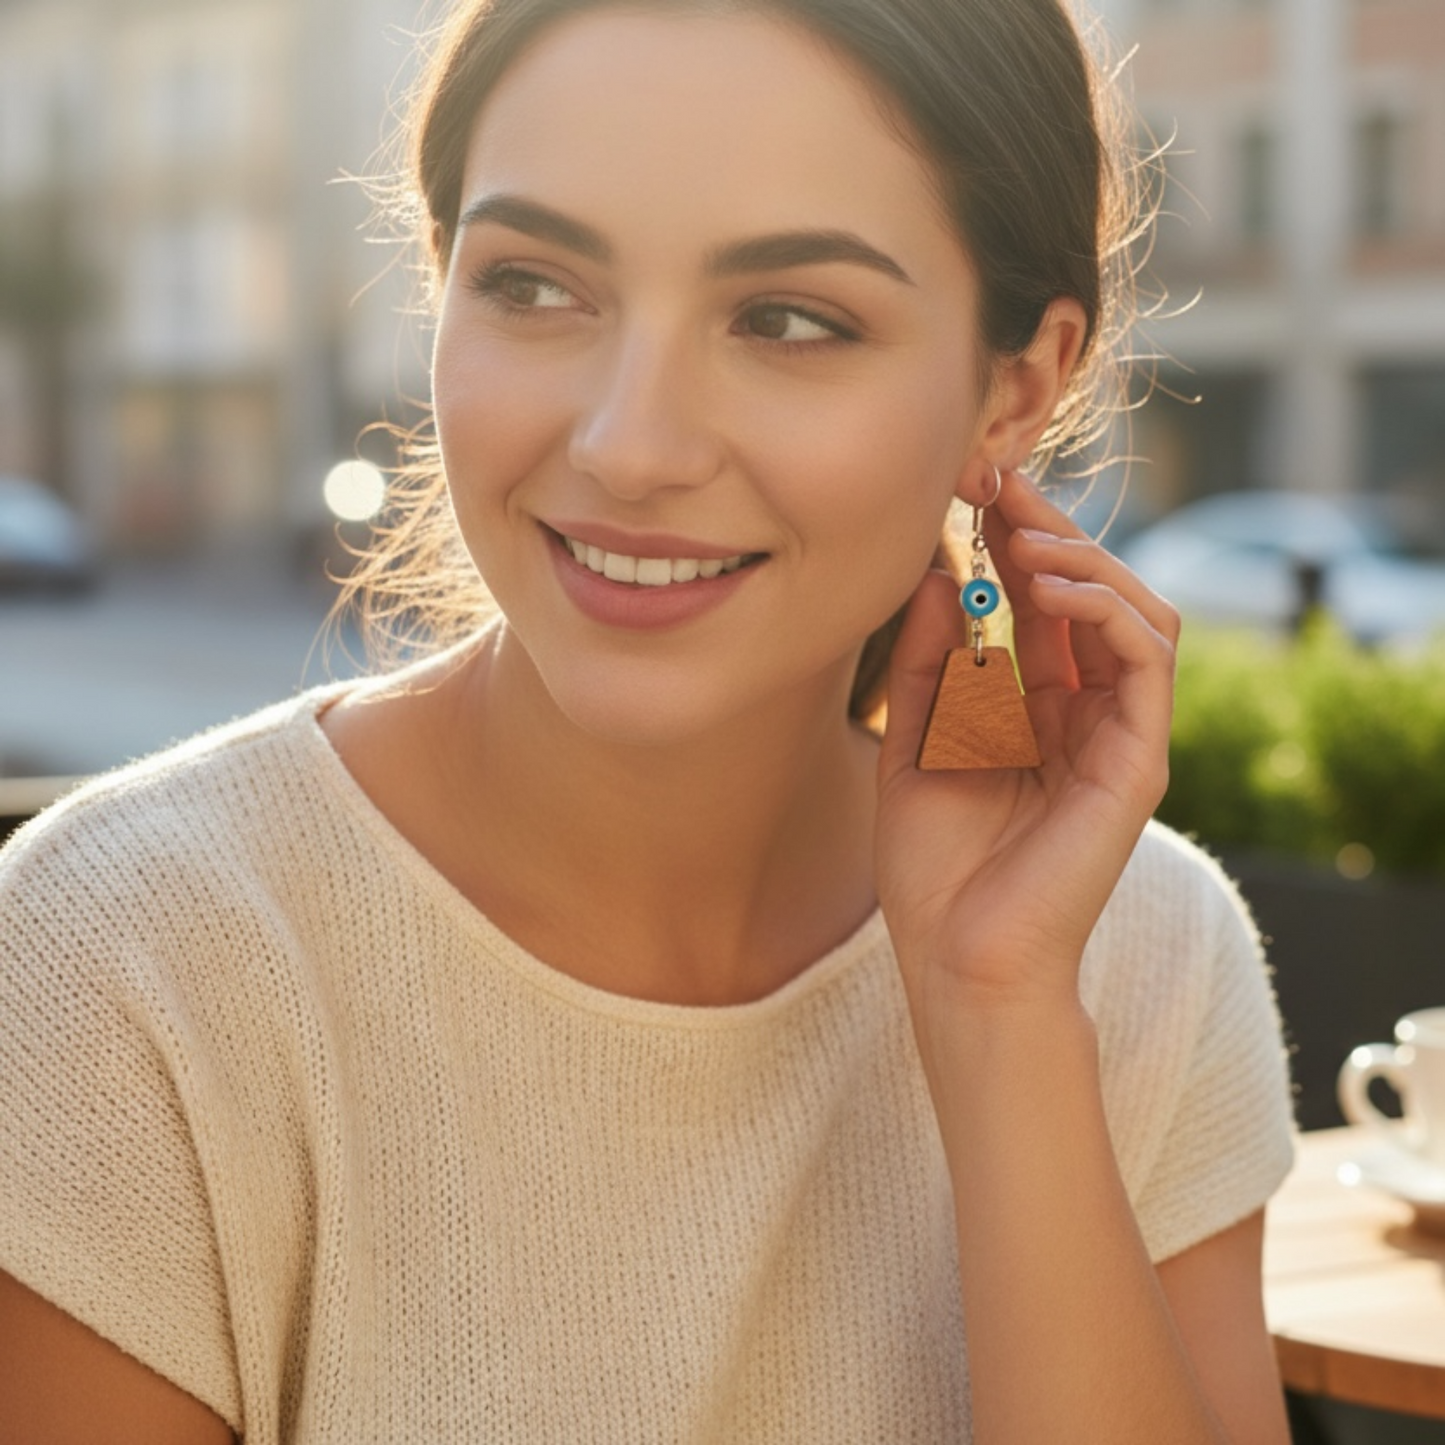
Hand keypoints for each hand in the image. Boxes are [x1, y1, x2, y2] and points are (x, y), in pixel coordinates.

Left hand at [875, 470, 1179, 1025]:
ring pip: (1138, 615)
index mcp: (1041, 711)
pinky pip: (1147, 663)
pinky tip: (1049, 588)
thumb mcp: (915, 745)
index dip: (1017, 541)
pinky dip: (1106, 611)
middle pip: (1097, 597)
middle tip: (998, 484)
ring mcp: (1120, 739)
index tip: (971, 490)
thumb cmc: (934, 869)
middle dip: (1051, 532)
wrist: (956, 960)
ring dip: (1084, 562)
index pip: (1048, 604)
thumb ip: (931, 666)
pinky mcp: (1138, 765)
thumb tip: (932, 573)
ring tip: (1021, 537)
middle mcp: (1089, 717)